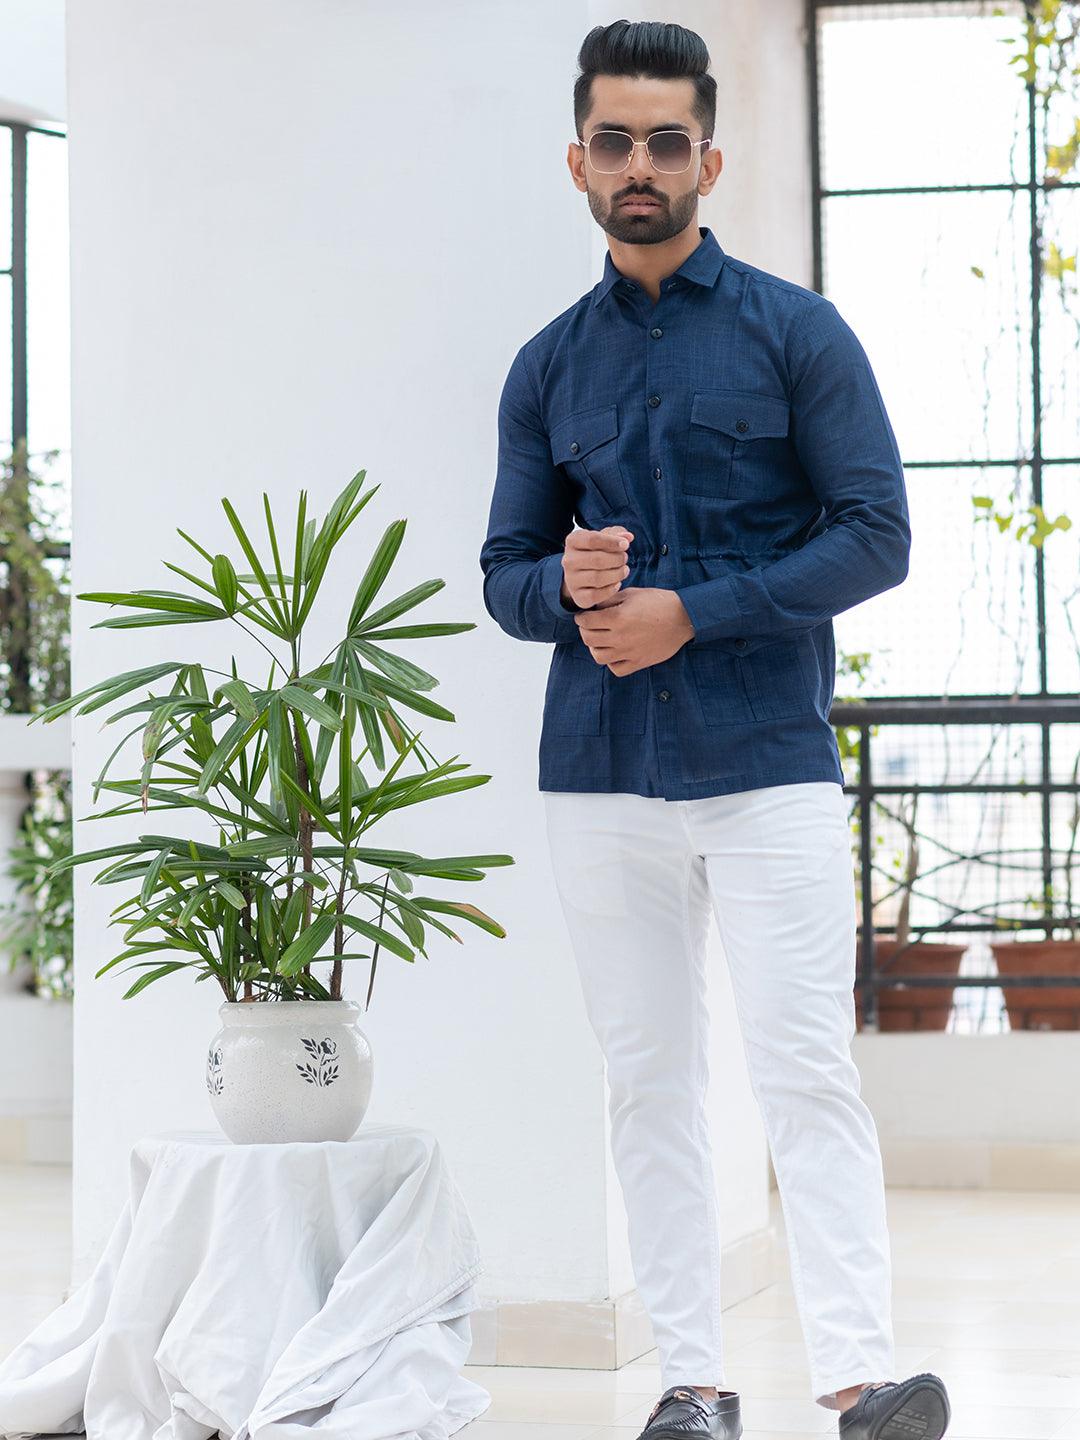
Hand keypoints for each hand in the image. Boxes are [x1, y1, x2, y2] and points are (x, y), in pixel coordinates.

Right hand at [561, 524, 633, 607]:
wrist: (582, 574)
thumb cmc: (597, 551)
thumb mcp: (605, 538)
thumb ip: (617, 534)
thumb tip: (628, 537)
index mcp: (572, 541)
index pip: (592, 539)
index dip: (612, 542)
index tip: (626, 545)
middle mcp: (568, 560)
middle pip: (597, 559)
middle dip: (617, 559)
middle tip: (625, 558)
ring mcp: (571, 580)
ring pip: (597, 578)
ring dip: (617, 574)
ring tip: (624, 570)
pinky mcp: (578, 597)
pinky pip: (596, 595)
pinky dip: (611, 589)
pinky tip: (617, 583)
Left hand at [575, 587, 694, 674]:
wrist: (683, 617)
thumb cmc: (658, 602)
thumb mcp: (631, 594)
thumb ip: (609, 601)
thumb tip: (593, 607)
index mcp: (617, 618)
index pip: (586, 621)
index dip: (581, 617)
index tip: (583, 616)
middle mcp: (620, 637)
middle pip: (588, 639)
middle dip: (585, 630)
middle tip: (590, 626)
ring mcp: (629, 652)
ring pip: (598, 656)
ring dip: (595, 647)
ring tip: (601, 640)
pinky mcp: (639, 662)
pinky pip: (616, 669)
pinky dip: (611, 662)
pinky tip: (615, 652)